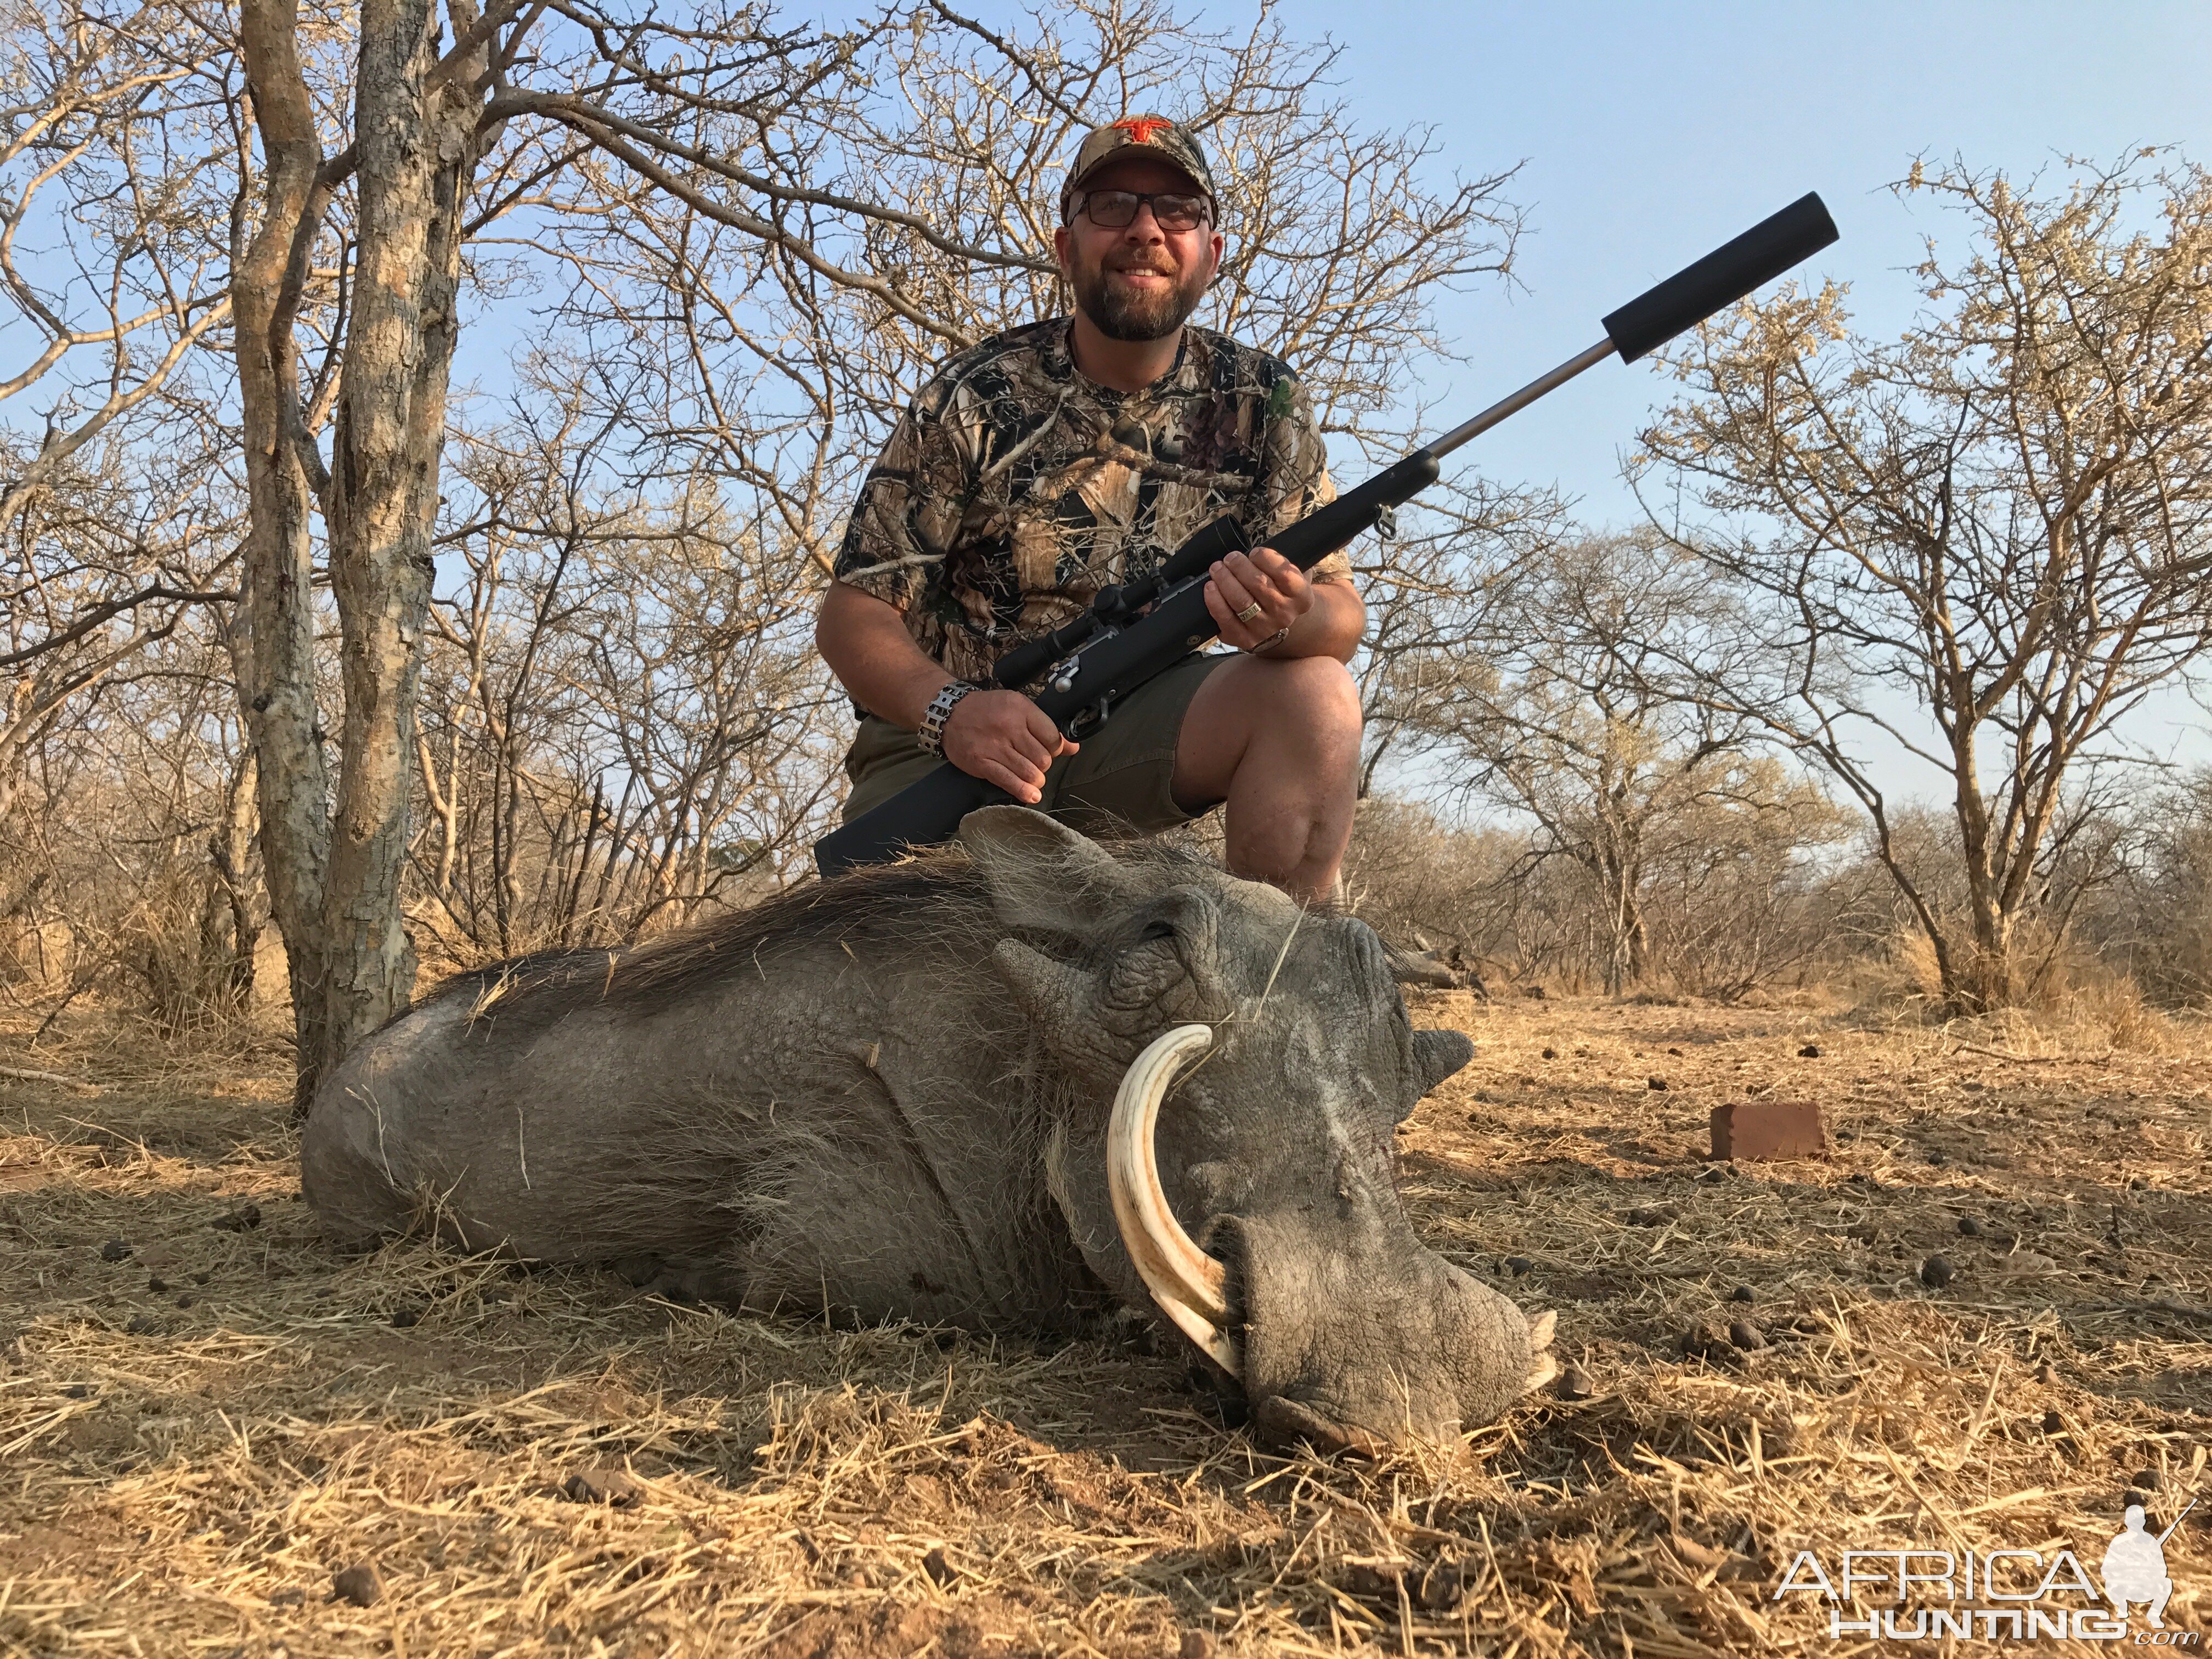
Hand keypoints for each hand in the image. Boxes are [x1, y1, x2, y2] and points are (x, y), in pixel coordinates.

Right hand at [940, 688, 1076, 803]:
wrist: (949, 714)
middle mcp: (1009, 727)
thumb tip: (1073, 747)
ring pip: (1029, 772)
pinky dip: (1023, 792)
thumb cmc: (986, 710)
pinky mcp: (982, 762)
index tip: (1050, 751)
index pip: (1052, 737)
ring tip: (1033, 778)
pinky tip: (1031, 796)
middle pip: (1042, 758)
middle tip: (1036, 763)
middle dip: (1044, 765)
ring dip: (1035, 779)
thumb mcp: (1017, 706)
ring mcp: (994, 746)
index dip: (1055, 748)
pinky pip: (1008, 781)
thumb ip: (1044, 726)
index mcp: (1021, 709)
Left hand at [1204, 547, 1311, 650]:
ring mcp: (1264, 629)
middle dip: (1239, 565)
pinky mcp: (1243, 639)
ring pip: (1240, 600)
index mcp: (1301, 597)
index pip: (1284, 574)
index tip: (1254, 553)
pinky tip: (1211, 587)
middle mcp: (1284, 614)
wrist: (1279, 626)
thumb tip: (1253, 554)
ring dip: (1224, 580)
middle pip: (1259, 584)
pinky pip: (1225, 618)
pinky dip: (1214, 600)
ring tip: (1217, 568)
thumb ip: (1280, 564)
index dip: (1265, 558)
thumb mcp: (1291, 577)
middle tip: (1230, 558)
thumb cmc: (1280, 593)